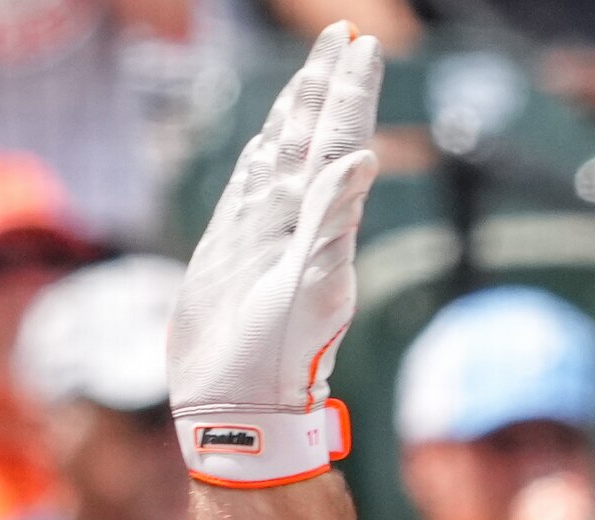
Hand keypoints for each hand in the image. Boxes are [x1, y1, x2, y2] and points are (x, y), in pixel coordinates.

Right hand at [169, 23, 383, 485]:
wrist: (236, 408)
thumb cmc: (276, 360)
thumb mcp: (310, 288)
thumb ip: (331, 221)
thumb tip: (361, 157)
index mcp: (322, 223)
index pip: (340, 140)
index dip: (350, 92)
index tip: (362, 44)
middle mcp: (295, 220)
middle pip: (314, 135)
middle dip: (328, 85)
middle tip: (344, 36)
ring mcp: (263, 233)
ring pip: (281, 155)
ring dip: (297, 113)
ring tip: (313, 72)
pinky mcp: (231, 250)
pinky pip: (249, 188)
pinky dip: (260, 157)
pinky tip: (265, 138)